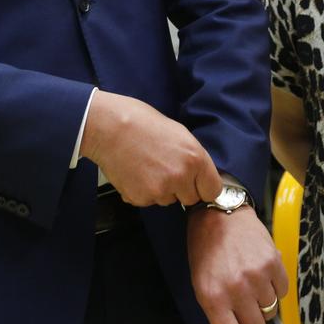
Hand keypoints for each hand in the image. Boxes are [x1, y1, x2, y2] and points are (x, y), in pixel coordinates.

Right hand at [80, 91, 222, 206]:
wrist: (110, 127)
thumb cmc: (143, 122)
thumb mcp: (179, 133)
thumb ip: (192, 157)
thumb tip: (199, 175)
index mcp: (194, 158)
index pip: (212, 191)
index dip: (203, 186)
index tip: (196, 183)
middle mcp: (180, 177)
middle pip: (191, 199)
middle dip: (181, 188)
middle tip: (165, 168)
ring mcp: (160, 190)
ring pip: (168, 200)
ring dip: (162, 190)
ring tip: (148, 166)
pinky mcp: (140, 199)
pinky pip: (149, 201)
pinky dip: (143, 191)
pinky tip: (136, 172)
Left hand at [187, 206, 287, 323]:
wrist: (219, 212)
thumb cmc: (206, 247)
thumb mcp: (201, 283)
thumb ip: (218, 312)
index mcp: (213, 298)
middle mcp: (236, 290)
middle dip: (252, 320)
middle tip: (246, 304)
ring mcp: (256, 276)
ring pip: (271, 310)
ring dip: (264, 300)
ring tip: (252, 281)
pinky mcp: (272, 261)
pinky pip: (283, 290)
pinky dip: (276, 285)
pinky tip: (263, 272)